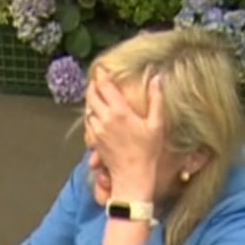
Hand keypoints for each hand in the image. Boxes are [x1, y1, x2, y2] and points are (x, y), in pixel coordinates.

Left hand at [87, 70, 164, 192]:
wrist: (132, 176)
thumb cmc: (147, 151)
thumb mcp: (156, 124)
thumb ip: (156, 99)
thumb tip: (156, 78)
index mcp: (120, 111)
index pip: (105, 86)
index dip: (101, 74)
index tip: (100, 68)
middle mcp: (105, 118)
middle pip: (91, 94)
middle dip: (93, 84)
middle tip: (97, 79)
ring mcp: (97, 130)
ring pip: (87, 108)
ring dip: (90, 99)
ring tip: (95, 93)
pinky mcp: (94, 140)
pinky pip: (88, 122)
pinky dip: (90, 114)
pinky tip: (95, 113)